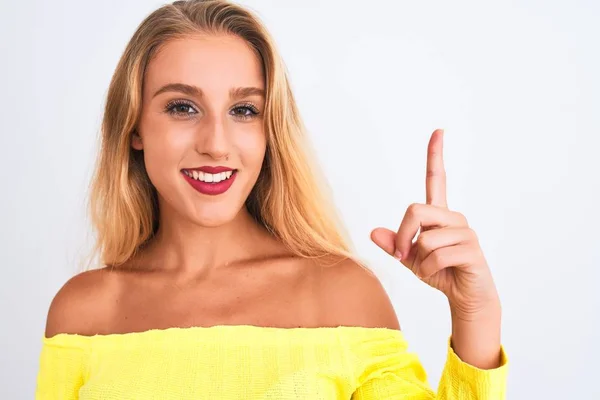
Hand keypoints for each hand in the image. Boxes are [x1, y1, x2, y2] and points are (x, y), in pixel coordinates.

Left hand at [370, 129, 499, 319]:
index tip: (438, 131)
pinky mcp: (472, 250)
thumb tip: (373, 232)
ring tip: (430, 268)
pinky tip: (440, 274)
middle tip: (402, 255)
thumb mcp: (411, 259)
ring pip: (426, 238)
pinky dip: (429, 270)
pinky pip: (437, 256)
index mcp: (439, 216)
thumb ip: (394, 245)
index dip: (435, 155)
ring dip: (419, 260)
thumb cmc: (440, 273)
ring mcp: (465, 232)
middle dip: (402, 236)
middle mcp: (453, 218)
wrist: (466, 297)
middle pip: (415, 210)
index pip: (437, 180)